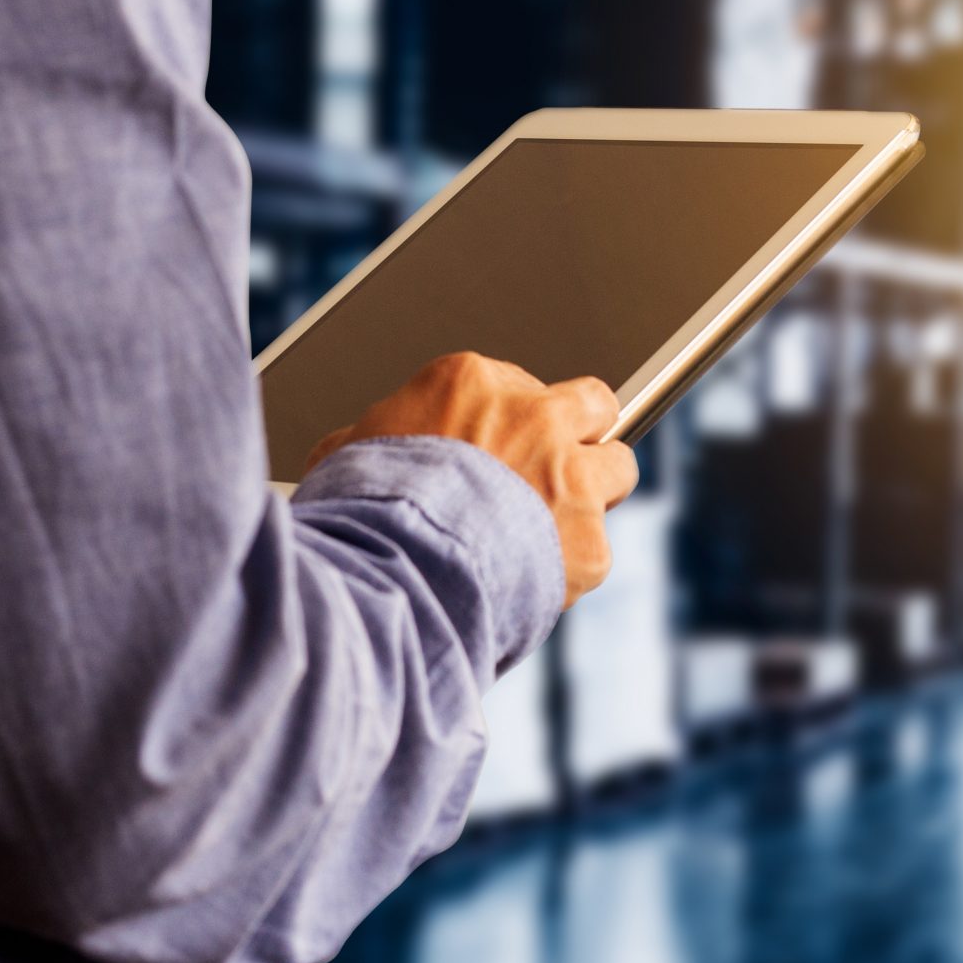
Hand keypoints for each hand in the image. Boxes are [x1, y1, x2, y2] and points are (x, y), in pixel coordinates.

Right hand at [306, 354, 638, 609]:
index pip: (516, 382)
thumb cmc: (357, 514)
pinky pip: (595, 551)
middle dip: (580, 432)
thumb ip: (370, 439)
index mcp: (471, 383)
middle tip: (556, 465)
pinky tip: (531, 580)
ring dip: (595, 493)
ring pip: (617, 467)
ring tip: (556, 526)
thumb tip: (352, 447)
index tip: (497, 445)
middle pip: (592, 403)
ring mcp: (570, 478)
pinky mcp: (588, 543)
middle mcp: (534, 418)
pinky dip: (568, 569)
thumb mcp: (345, 456)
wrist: (390, 575)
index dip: (508, 420)